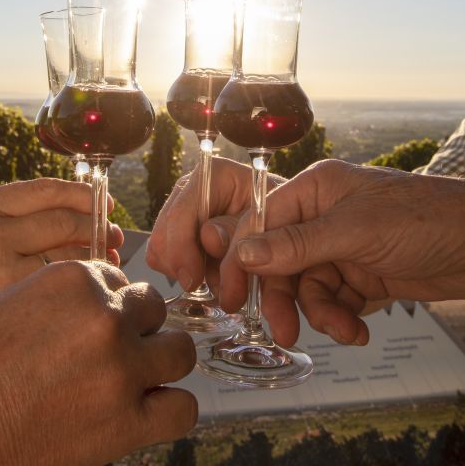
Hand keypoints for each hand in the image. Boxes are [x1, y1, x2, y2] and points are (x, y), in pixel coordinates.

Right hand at [0, 178, 123, 367]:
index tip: (107, 204)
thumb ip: (20, 221)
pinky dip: (88, 289)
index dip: (84, 195)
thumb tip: (94, 209)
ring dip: (99, 259)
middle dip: (98, 229)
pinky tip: (94, 296)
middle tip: (116, 239)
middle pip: (65, 220)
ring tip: (109, 268)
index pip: (46, 189)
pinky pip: (67, 289)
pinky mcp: (11, 302)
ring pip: (72, 254)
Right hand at [146, 157, 283, 291]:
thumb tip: (208, 237)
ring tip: (226, 284)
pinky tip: (219, 279)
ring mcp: (188, 216)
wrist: (301, 224)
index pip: (180, 211)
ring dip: (192, 276)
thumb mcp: (277, 217)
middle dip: (186, 268)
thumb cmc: (293, 214)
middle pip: (163, 236)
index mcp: (215, 176)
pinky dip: (192, 278)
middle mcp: (194, 192)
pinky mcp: (189, 239)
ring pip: (162, 255)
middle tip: (219, 290)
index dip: (181, 247)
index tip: (194, 280)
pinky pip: (171, 265)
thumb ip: (243, 226)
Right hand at [219, 159, 464, 346]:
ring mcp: (343, 246)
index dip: (241, 259)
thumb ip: (296, 245)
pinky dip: (343, 319)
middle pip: (279, 261)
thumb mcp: (356, 231)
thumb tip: (240, 254)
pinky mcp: (363, 274)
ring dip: (320, 313)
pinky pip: (334, 302)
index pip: (260, 222)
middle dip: (284, 297)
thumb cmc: (429, 218)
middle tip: (283, 331)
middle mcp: (324, 216)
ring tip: (345, 329)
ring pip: (306, 288)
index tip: (229, 294)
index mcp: (315, 189)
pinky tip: (360, 329)